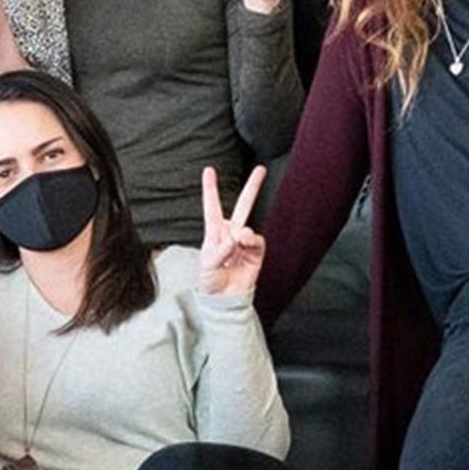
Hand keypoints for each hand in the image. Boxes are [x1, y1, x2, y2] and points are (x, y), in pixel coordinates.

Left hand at [196, 165, 266, 296]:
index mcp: (214, 232)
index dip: (211, 188)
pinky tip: (243, 248)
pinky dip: (249, 244)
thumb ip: (220, 249)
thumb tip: (237, 237)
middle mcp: (231, 233)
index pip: (212, 207)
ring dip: (241, 237)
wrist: (223, 300)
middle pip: (243, 205)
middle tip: (261, 169)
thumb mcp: (207, 264)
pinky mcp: (256, 253)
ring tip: (235, 248)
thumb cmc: (210, 281)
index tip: (209, 170)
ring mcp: (244, 242)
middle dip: (253, 187)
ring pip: (248, 225)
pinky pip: (256, 241)